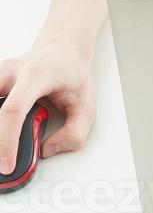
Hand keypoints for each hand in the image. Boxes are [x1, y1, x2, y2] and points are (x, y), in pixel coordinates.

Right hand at [0, 38, 95, 170]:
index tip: (6, 165)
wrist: (63, 47)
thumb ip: (75, 132)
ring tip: (6, 147)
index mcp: (36, 76)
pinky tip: (4, 133)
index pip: (14, 110)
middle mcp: (12, 72)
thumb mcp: (85, 103)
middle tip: (4, 160)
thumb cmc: (71, 72)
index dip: (6, 141)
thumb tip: (48, 150)